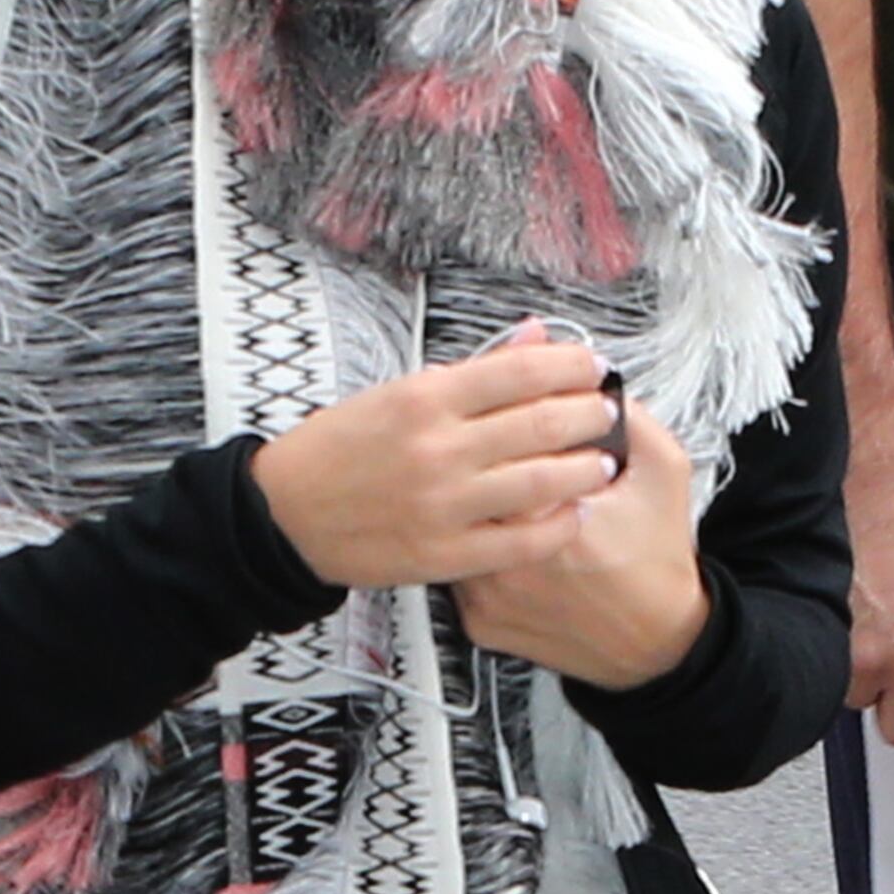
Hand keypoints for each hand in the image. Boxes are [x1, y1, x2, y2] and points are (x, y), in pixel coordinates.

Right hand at [252, 322, 618, 594]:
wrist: (286, 515)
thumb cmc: (339, 450)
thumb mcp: (398, 393)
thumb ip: (471, 372)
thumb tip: (532, 339)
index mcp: (426, 398)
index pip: (521, 372)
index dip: (571, 368)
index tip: (593, 368)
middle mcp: (439, 448)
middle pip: (542, 424)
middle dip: (590, 416)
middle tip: (608, 413)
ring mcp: (444, 505)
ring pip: (541, 483)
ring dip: (585, 470)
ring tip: (603, 462)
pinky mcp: (443, 554)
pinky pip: (520, 542)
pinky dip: (556, 527)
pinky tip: (573, 514)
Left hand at [457, 396, 710, 690]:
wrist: (655, 644)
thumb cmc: (658, 560)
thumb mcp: (663, 471)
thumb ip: (627, 415)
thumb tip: (583, 373)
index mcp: (557, 521)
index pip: (508, 444)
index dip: (513, 409)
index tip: (527, 399)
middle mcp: (513, 564)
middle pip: (471, 481)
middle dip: (482, 447)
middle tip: (497, 432)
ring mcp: (489, 597)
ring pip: (458, 523)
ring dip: (467, 493)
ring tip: (490, 474)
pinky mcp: (479, 619)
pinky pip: (460, 564)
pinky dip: (471, 540)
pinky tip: (492, 520)